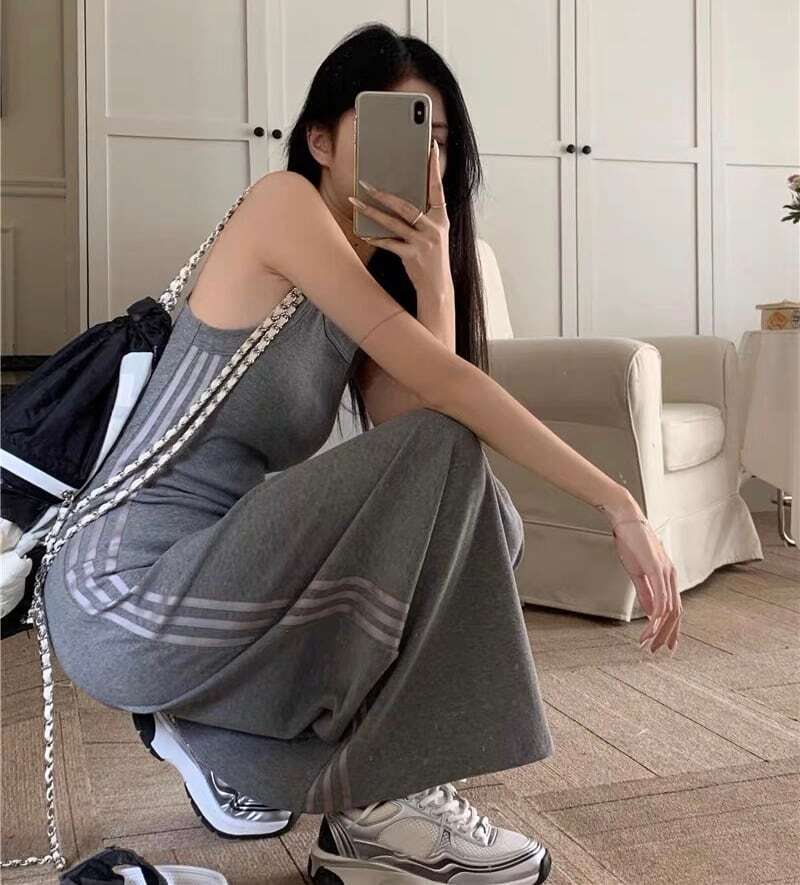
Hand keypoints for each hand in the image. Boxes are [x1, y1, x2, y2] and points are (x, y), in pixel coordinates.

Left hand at [347, 140, 452, 297]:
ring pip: (393, 222)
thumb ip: (422, 216)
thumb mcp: (434, 234)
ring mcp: (424, 242)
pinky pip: (389, 243)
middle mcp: (434, 227)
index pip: (437, 188)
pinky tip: (363, 232)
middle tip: (365, 182)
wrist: (438, 287)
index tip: (430, 147)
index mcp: (441, 218)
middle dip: (383, 193)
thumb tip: (400, 199)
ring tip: (355, 202)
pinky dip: (375, 237)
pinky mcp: (412, 255)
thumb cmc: (432, 258)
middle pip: (406, 204)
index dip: (434, 167)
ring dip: (371, 212)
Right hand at [599, 494, 681, 655]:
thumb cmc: (631, 542)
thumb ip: (646, 593)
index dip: (671, 629)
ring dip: (659, 629)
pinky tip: (650, 625)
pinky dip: (656, 615)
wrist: (626, 521)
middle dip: (666, 635)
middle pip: (676, 614)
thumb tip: (651, 613)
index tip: (664, 644)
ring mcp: (665, 573)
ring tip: (648, 642)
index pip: (675, 609)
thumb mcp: (638, 572)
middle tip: (656, 650)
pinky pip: (661, 598)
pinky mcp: (656, 570)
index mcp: (668, 577)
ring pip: (670, 610)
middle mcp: (671, 577)